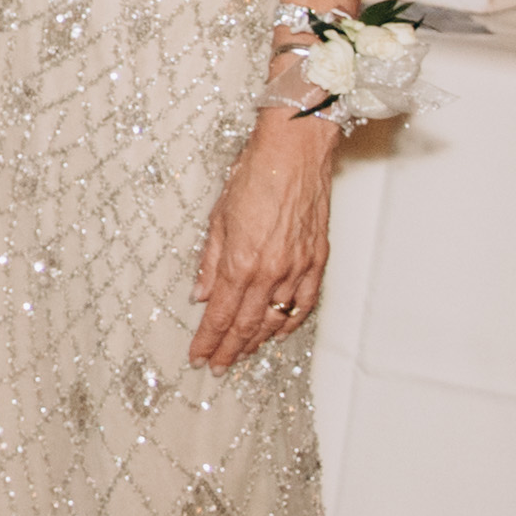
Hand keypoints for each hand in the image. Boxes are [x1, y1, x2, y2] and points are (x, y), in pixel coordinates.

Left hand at [187, 115, 340, 368]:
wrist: (295, 150)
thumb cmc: (254, 173)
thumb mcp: (218, 215)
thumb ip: (210, 260)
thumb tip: (201, 294)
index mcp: (240, 261)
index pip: (221, 314)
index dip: (208, 340)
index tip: (199, 356)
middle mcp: (271, 271)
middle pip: (247, 324)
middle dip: (229, 349)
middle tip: (217, 365)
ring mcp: (297, 268)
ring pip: (276, 319)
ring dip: (257, 340)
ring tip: (242, 353)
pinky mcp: (317, 260)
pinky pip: (305, 303)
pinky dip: (291, 322)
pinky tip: (280, 331)